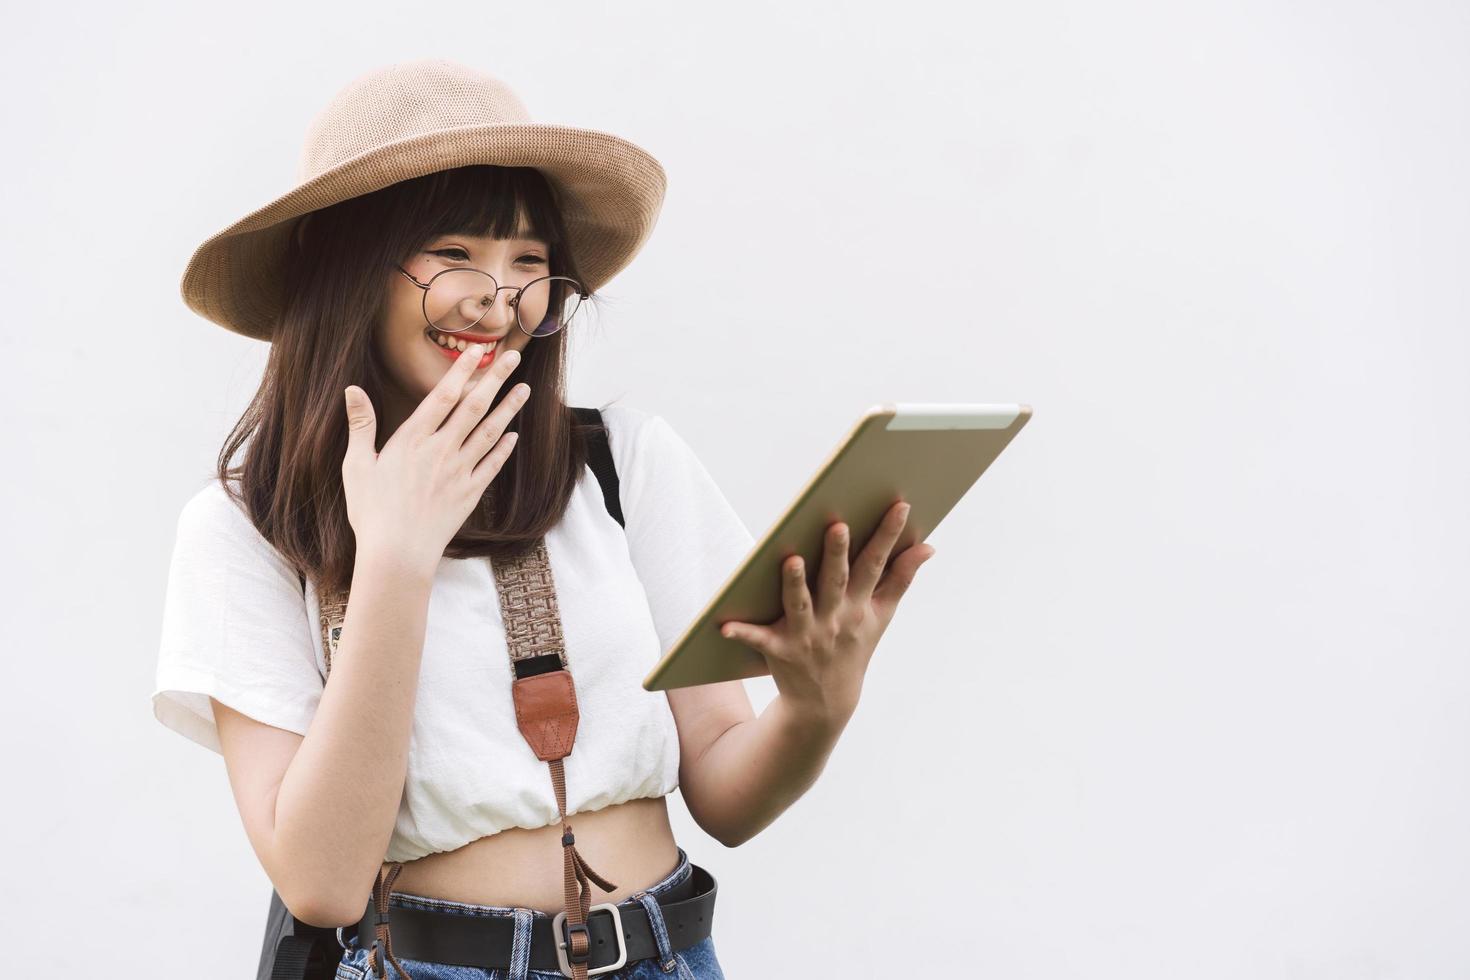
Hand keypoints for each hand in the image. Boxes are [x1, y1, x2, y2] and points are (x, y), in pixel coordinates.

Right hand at [341, 343, 527, 571]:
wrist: (397, 554)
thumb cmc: (371, 512)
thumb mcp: (356, 466)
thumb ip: (361, 425)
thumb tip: (352, 389)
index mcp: (412, 439)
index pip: (443, 395)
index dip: (462, 370)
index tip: (477, 350)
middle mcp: (441, 450)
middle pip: (474, 406)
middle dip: (495, 379)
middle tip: (514, 357)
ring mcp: (459, 471)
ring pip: (490, 432)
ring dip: (509, 408)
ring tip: (525, 388)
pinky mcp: (470, 493)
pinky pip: (492, 465)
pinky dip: (504, 448)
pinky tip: (514, 435)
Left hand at [719, 501, 936, 725]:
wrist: (826, 702)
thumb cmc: (853, 646)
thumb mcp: (881, 616)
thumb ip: (901, 579)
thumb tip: (928, 547)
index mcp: (860, 605)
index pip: (876, 564)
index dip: (888, 535)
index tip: (900, 506)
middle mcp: (835, 617)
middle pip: (836, 581)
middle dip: (837, 554)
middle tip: (837, 525)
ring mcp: (807, 634)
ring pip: (799, 604)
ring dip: (794, 584)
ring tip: (791, 559)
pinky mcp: (779, 650)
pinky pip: (759, 639)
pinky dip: (742, 633)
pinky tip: (724, 625)